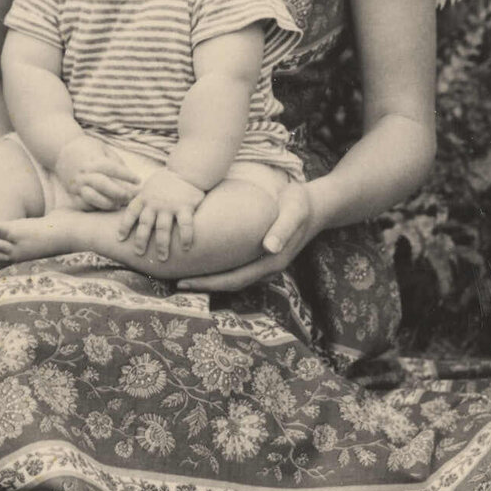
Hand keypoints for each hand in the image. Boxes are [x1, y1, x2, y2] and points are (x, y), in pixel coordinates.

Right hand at [52, 136, 139, 210]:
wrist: (61, 150)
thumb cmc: (87, 148)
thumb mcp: (102, 148)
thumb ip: (115, 161)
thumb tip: (130, 177)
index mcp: (93, 160)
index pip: (112, 169)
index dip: (127, 175)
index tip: (138, 180)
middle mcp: (84, 173)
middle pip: (103, 185)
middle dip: (118, 192)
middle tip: (130, 197)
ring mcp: (76, 185)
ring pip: (92, 197)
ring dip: (106, 203)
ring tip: (117, 205)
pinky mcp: (71, 193)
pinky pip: (83, 205)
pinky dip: (94, 208)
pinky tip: (104, 207)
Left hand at [118, 169, 205, 259]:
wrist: (187, 170)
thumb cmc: (166, 181)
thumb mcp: (148, 186)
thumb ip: (140, 198)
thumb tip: (125, 205)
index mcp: (144, 198)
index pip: (131, 213)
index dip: (124, 226)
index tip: (120, 239)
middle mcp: (154, 203)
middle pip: (145, 224)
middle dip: (140, 240)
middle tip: (139, 253)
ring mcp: (169, 206)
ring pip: (162, 228)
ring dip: (161, 244)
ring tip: (162, 258)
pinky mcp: (186, 207)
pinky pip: (185, 225)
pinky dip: (185, 237)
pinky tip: (185, 248)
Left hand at [177, 178, 321, 291]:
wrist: (315, 205)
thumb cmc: (300, 204)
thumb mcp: (294, 211)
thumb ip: (283, 228)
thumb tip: (270, 248)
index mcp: (273, 262)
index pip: (236, 279)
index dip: (210, 284)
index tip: (185, 282)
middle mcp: (267, 267)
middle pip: (230, 283)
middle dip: (203, 285)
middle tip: (175, 282)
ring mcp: (265, 263)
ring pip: (233, 278)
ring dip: (210, 279)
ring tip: (184, 274)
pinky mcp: (261, 255)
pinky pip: (237, 267)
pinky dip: (219, 268)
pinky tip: (203, 261)